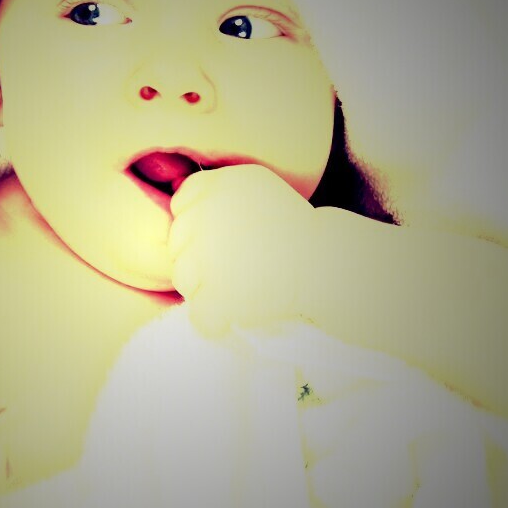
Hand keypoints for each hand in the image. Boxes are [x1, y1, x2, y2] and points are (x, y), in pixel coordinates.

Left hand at [168, 164, 319, 335]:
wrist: (330, 262)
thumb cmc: (298, 230)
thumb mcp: (258, 189)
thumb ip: (219, 192)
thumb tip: (177, 204)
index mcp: (221, 185)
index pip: (181, 203)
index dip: (195, 224)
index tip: (222, 237)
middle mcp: (209, 215)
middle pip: (177, 244)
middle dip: (198, 259)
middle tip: (233, 268)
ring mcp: (211, 257)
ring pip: (182, 279)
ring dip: (203, 289)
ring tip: (236, 290)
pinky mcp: (220, 294)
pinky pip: (199, 315)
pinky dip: (215, 322)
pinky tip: (234, 316)